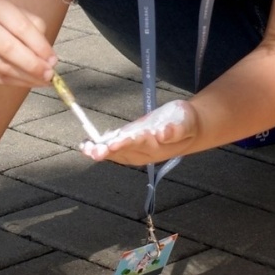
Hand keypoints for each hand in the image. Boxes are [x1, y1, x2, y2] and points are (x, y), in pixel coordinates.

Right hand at [0, 0, 55, 87]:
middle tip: (49, 74)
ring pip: (4, 67)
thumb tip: (49, 57)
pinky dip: (15, 82)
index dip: (40, 46)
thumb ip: (34, 28)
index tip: (54, 60)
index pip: (22, 27)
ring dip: (27, 77)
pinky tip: (27, 82)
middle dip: (34, 65)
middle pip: (10, 49)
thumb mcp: (13, 15)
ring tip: (42, 80)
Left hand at [80, 100, 196, 165]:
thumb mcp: (186, 123)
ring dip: (100, 150)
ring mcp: (137, 149)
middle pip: (123, 152)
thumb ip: (176, 129)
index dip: (124, 144)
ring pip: (116, 152)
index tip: (111, 144)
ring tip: (85, 148)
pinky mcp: (132, 143)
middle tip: (92, 150)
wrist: (190, 128)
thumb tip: (163, 134)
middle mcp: (144, 151)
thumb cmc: (187, 123)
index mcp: (156, 146)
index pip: (138, 145)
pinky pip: (115, 147)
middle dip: (107, 151)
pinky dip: (101, 145)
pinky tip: (88, 144)